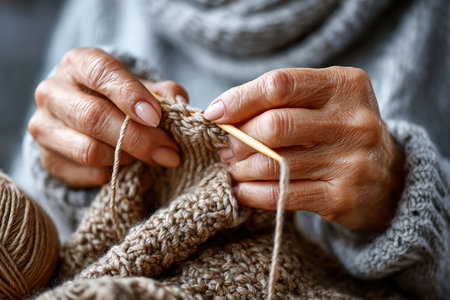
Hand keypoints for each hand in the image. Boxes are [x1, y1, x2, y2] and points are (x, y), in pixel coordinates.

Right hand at [29, 47, 188, 186]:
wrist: (87, 119)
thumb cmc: (120, 99)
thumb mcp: (143, 88)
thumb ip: (164, 93)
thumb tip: (181, 104)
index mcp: (79, 63)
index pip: (101, 72)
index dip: (131, 95)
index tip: (156, 117)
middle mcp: (53, 91)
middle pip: (93, 116)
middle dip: (138, 138)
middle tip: (169, 152)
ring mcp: (44, 126)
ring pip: (87, 149)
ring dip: (125, 157)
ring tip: (145, 156)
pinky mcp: (46, 158)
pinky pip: (83, 173)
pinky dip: (111, 174)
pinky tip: (125, 166)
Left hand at [204, 67, 404, 230]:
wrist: (389, 179)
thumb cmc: (341, 132)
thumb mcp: (323, 103)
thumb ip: (281, 101)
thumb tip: (222, 114)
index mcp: (344, 86)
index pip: (280, 85)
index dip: (239, 99)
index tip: (215, 114)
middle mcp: (353, 121)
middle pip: (274, 125)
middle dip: (238, 138)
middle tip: (226, 147)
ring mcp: (351, 161)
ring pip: (274, 163)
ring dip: (241, 167)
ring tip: (233, 167)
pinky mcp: (342, 197)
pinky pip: (282, 194)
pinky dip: (252, 193)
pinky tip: (242, 189)